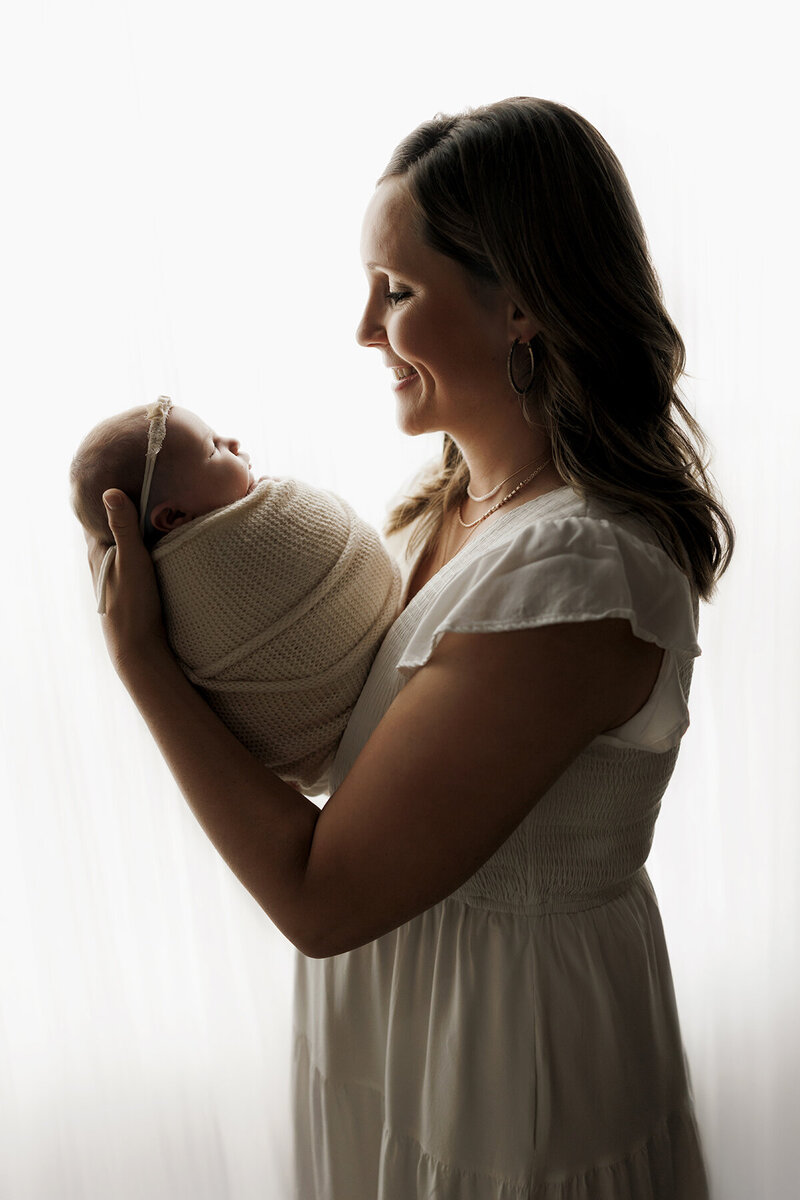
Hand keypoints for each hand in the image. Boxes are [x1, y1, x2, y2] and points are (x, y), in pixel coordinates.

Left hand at [85, 490, 169, 677]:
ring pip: (127, 539)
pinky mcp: (132, 582)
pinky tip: (164, 535)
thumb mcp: (132, 560)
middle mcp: (103, 559)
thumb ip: (123, 526)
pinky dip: (148, 540)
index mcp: (96, 549)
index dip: (107, 492)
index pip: (96, 511)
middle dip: (128, 505)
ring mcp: (117, 572)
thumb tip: (110, 490)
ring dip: (140, 524)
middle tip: (151, 483)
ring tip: (161, 503)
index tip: (126, 473)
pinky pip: (138, 553)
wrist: (139, 646)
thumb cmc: (132, 603)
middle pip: (113, 523)